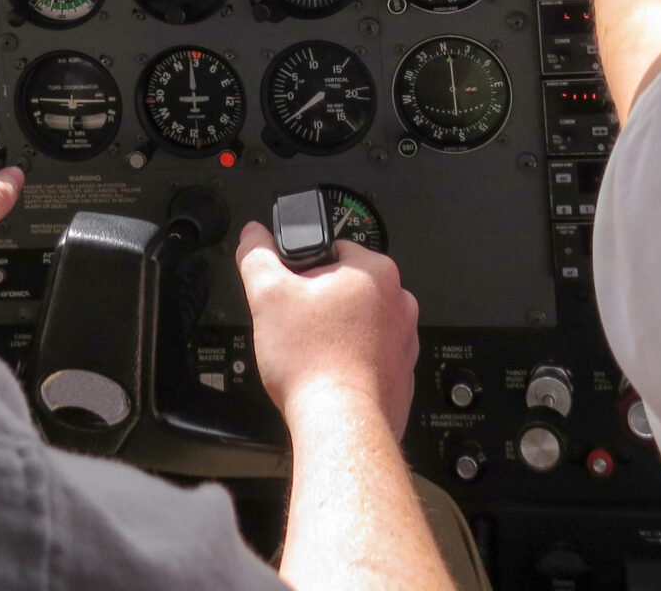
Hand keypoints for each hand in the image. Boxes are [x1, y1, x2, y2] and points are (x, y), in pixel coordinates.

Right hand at [235, 222, 420, 438]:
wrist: (340, 424)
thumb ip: (257, 256)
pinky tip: (330, 373)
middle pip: (348, 287)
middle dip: (321, 303)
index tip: (292, 291)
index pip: (334, 249)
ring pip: (360, 323)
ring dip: (337, 333)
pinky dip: (352, 362)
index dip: (304, 269)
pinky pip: (372, 357)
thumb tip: (254, 236)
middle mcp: (400, 302)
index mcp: (375, 271)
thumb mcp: (268, 296)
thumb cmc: (313, 363)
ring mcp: (406, 340)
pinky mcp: (402, 373)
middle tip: (298, 325)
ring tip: (313, 352)